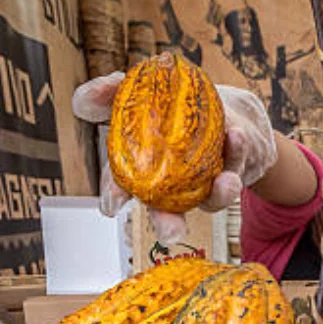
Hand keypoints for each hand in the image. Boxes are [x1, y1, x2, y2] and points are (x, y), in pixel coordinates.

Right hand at [70, 74, 277, 244]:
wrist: (222, 108)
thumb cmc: (170, 107)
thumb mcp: (138, 94)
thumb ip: (110, 93)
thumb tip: (85, 96)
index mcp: (142, 171)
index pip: (122, 187)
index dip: (114, 196)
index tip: (112, 204)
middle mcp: (172, 187)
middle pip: (166, 213)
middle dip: (167, 223)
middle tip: (171, 230)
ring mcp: (205, 185)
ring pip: (210, 199)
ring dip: (219, 193)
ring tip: (226, 180)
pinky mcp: (233, 173)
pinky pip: (236, 167)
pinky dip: (237, 152)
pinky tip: (236, 136)